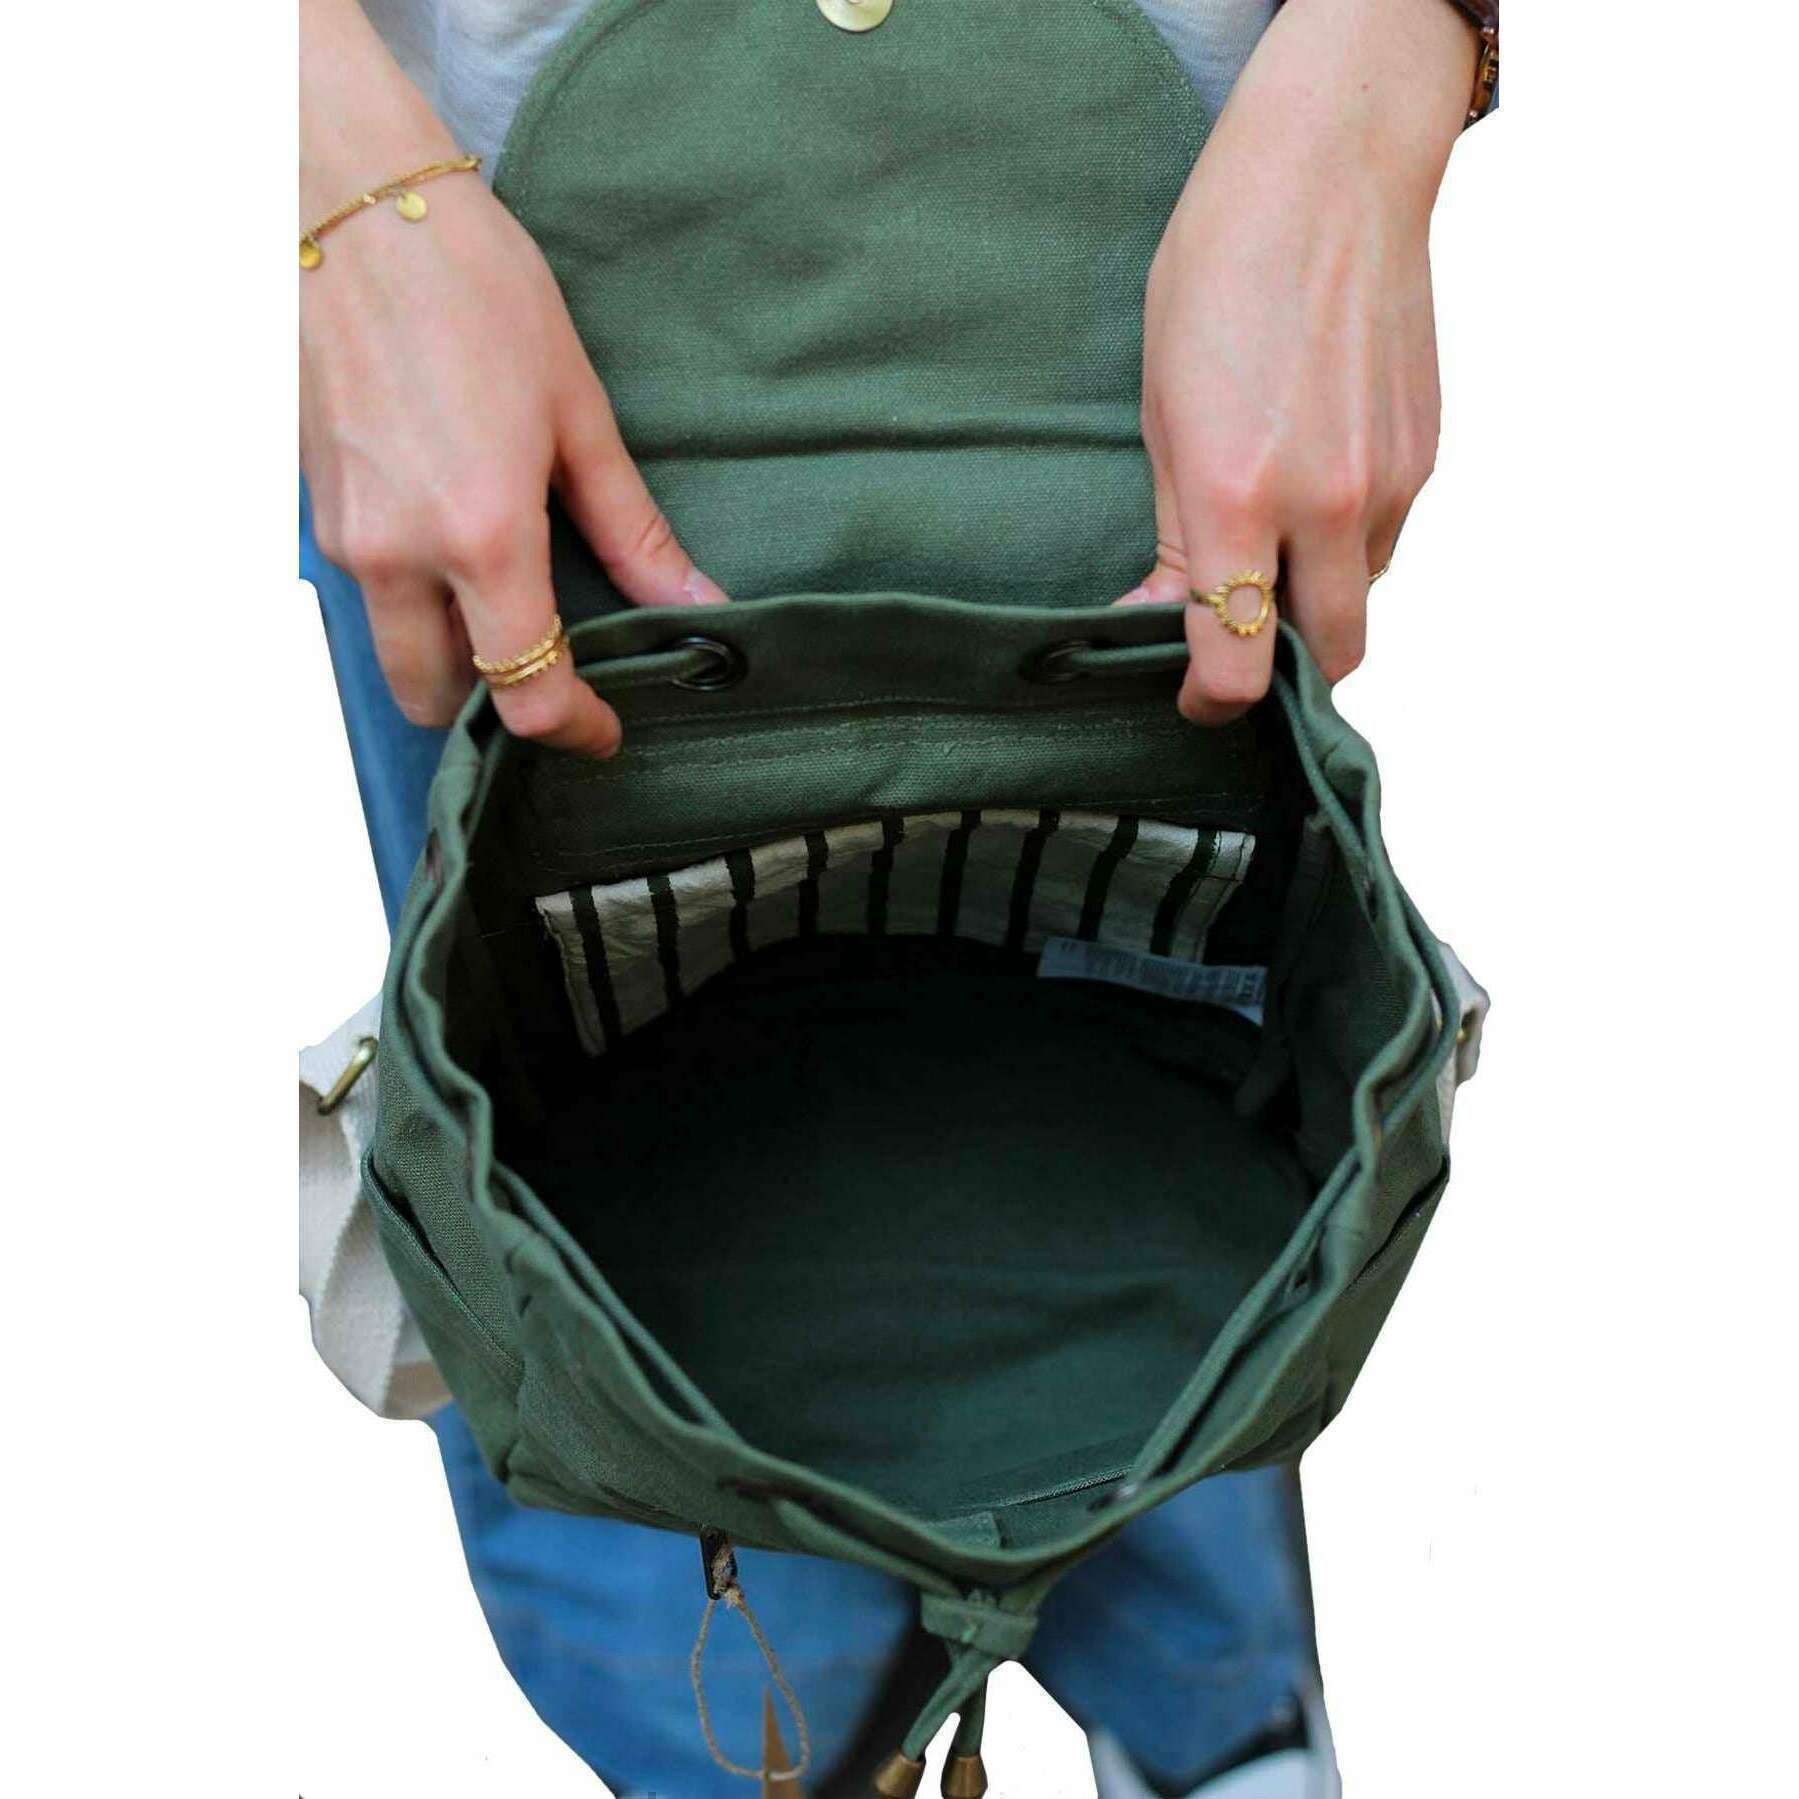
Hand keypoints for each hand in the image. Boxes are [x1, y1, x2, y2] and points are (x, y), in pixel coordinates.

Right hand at [299, 0, 723, 756]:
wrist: (346, 198)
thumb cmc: (473, 287)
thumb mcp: (576, 412)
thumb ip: (631, 528)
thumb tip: (693, 603)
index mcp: (479, 537)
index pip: (523, 692)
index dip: (573, 730)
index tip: (605, 730)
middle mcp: (398, 555)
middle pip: (437, 699)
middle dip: (494, 705)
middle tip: (553, 666)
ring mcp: (343, 536)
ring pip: (392, 652)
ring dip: (447, 656)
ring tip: (507, 600)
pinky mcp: (315, 507)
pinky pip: (367, 594)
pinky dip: (412, 600)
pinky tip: (455, 540)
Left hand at [1121, 0, 1477, 722]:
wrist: (1329, 175)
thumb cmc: (1217, 279)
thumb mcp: (1159, 413)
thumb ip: (1170, 535)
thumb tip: (1160, 616)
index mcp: (1237, 498)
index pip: (1238, 666)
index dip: (1209, 703)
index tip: (1190, 699)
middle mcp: (1328, 505)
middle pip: (1328, 659)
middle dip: (1282, 673)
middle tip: (1237, 646)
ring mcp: (1391, 482)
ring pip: (1363, 599)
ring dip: (1320, 604)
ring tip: (1273, 550)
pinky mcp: (1428, 454)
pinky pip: (1390, 541)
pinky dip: (1352, 547)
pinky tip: (1315, 488)